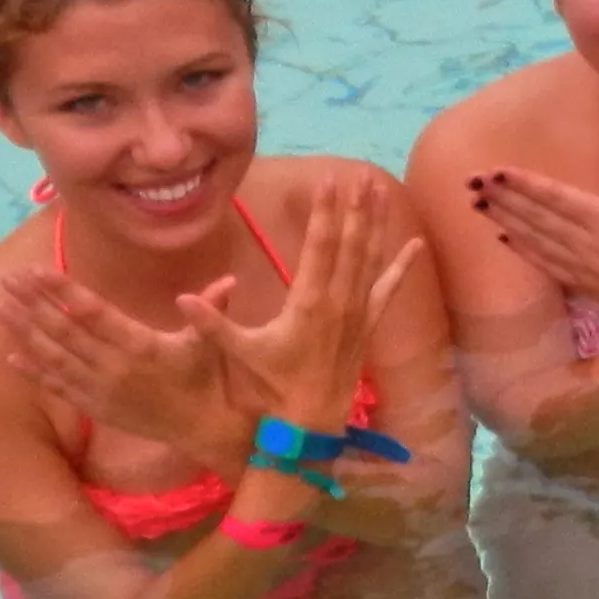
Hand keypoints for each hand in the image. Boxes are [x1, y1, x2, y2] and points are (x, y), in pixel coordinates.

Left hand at [0, 265, 240, 459]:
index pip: (93, 313)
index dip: (64, 291)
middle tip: (8, 279)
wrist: (204, 431)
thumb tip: (228, 280)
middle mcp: (114, 367)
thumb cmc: (208, 380)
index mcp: (140, 346)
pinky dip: (35, 374)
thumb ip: (212, 311)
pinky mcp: (96, 408)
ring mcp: (101, 390)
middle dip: (33, 304)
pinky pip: (60, 389)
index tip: (38, 270)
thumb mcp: (212, 343)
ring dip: (25, 333)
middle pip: (64, 332)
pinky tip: (11, 357)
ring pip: (55, 358)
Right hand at [197, 171, 420, 432]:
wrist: (310, 425)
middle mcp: (340, 302)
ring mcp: (358, 313)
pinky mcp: (368, 327)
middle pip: (350, 244)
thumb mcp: (240, 355)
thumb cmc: (271, 389)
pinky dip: (402, 267)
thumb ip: (212, 325)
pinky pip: (389, 291)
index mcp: (309, 302)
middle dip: (354, 207)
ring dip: (376, 224)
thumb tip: (182, 300)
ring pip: (371, 259)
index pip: (319, 247)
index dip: (325, 212)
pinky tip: (416, 244)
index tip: (329, 181)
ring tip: (381, 191)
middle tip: (358, 173)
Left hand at [468, 162, 598, 320]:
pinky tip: (503, 240)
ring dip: (507, 221)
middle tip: (471, 181)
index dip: (527, 184)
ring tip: (479, 204)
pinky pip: (547, 267)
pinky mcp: (586, 287)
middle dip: (504, 198)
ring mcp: (584, 268)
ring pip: (537, 241)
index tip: (498, 171)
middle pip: (539, 217)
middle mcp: (590, 243)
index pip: (559, 198)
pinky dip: (524, 252)